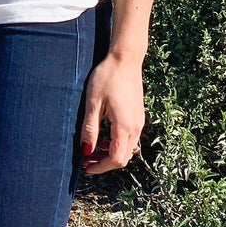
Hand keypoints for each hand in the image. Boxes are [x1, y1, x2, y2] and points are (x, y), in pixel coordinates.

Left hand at [80, 52, 144, 174]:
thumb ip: (90, 128)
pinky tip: (104, 136)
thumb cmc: (107, 77)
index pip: (116, 159)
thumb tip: (86, 151)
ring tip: (93, 148)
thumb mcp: (93, 102)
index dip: (101, 167)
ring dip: (111, 153)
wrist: (125, 59)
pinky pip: (130, 138)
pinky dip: (117, 143)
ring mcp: (139, 122)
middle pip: (123, 157)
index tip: (86, 168)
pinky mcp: (138, 116)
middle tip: (87, 160)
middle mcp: (136, 128)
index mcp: (125, 126)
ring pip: (128, 149)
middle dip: (105, 163)